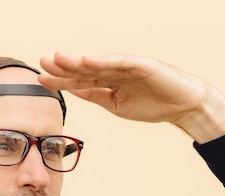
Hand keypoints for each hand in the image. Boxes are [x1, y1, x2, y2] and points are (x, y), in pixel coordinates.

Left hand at [38, 53, 224, 142]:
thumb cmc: (154, 105)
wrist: (183, 106)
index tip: (41, 78)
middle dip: (62, 68)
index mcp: (109, 82)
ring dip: (77, 62)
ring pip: (98, 64)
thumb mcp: (117, 106)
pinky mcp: (141, 65)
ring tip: (57, 60)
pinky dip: (103, 62)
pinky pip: (119, 63)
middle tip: (42, 63)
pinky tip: (86, 61)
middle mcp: (115, 71)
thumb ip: (97, 96)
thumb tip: (74, 91)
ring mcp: (127, 67)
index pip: (80, 80)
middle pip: (84, 69)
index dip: (61, 79)